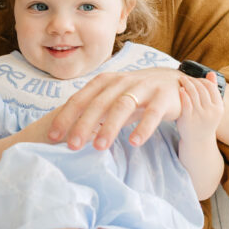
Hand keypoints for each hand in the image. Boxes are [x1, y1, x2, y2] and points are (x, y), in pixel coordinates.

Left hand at [47, 67, 184, 149]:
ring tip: (99, 147)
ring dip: (109, 127)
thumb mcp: (113, 99)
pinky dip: (143, 128)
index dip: (66, 117)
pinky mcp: (163, 96)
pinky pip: (152, 113)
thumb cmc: (138, 94)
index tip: (53, 136)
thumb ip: (95, 113)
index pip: (80, 99)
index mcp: (105, 82)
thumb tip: (70, 134)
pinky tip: (134, 142)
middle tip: (72, 146)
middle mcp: (121, 81)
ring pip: (122, 106)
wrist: (176, 81)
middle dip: (83, 125)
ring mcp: (143, 87)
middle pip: (98, 103)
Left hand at [176, 73, 224, 141]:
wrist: (198, 140)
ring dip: (187, 84)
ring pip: (193, 94)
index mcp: (219, 108)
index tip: (195, 78)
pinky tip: (180, 89)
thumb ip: (212, 90)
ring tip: (181, 80)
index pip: (211, 87)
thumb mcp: (212, 107)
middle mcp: (211, 112)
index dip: (202, 80)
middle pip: (201, 89)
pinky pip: (186, 103)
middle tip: (184, 77)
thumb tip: (211, 73)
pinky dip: (183, 94)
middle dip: (192, 81)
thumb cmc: (204, 120)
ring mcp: (200, 116)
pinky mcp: (188, 120)